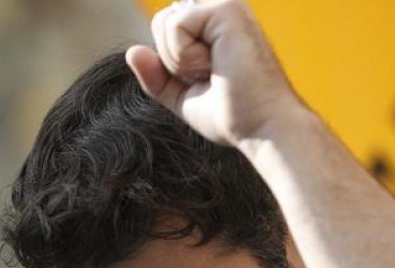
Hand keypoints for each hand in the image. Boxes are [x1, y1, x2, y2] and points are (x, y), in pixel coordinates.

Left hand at [126, 0, 301, 146]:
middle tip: (210, 77)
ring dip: (180, 60)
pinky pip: (175, 25)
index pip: (166, 29)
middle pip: (161, 22)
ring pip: (166, 22)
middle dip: (173, 60)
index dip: (172, 62)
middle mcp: (221, 9)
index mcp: (215, 24)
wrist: (263, 128)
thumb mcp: (183, 96)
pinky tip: (215, 66)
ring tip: (215, 72)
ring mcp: (226, 5)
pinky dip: (186, 56)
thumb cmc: (234, 115)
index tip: (207, 80)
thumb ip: (157, 76)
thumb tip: (132, 52)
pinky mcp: (226, 8)